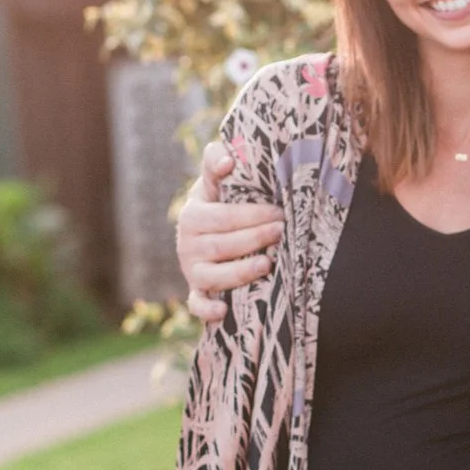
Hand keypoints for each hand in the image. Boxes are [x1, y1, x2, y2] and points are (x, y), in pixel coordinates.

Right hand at [176, 141, 284, 324]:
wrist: (205, 233)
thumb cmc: (218, 204)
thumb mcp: (214, 182)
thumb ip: (216, 161)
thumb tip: (227, 159)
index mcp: (192, 216)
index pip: (223, 217)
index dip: (252, 215)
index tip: (279, 211)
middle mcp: (187, 245)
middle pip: (222, 246)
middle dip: (254, 239)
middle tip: (282, 231)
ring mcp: (191, 271)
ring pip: (214, 275)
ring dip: (241, 271)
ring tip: (268, 265)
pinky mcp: (196, 292)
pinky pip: (197, 304)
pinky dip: (207, 309)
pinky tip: (223, 310)